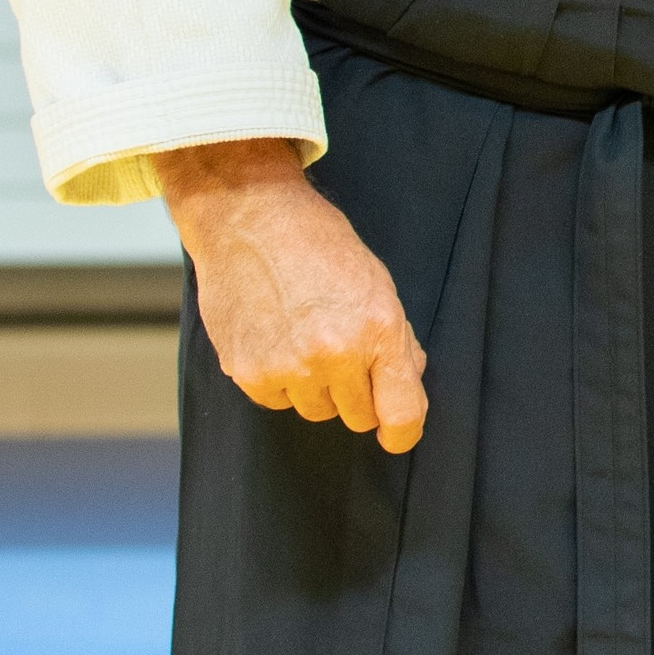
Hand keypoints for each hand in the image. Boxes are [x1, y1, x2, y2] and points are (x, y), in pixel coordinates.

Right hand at [155, 139, 427, 454]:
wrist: (251, 219)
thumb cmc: (320, 246)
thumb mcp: (379, 285)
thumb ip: (397, 341)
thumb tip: (405, 388)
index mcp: (377, 330)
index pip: (401, 413)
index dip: (403, 431)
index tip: (398, 434)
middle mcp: (334, 355)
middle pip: (358, 417)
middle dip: (359, 395)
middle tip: (345, 353)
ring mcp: (287, 367)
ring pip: (316, 411)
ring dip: (318, 387)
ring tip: (306, 336)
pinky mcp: (248, 373)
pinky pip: (277, 402)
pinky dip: (280, 382)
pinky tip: (277, 339)